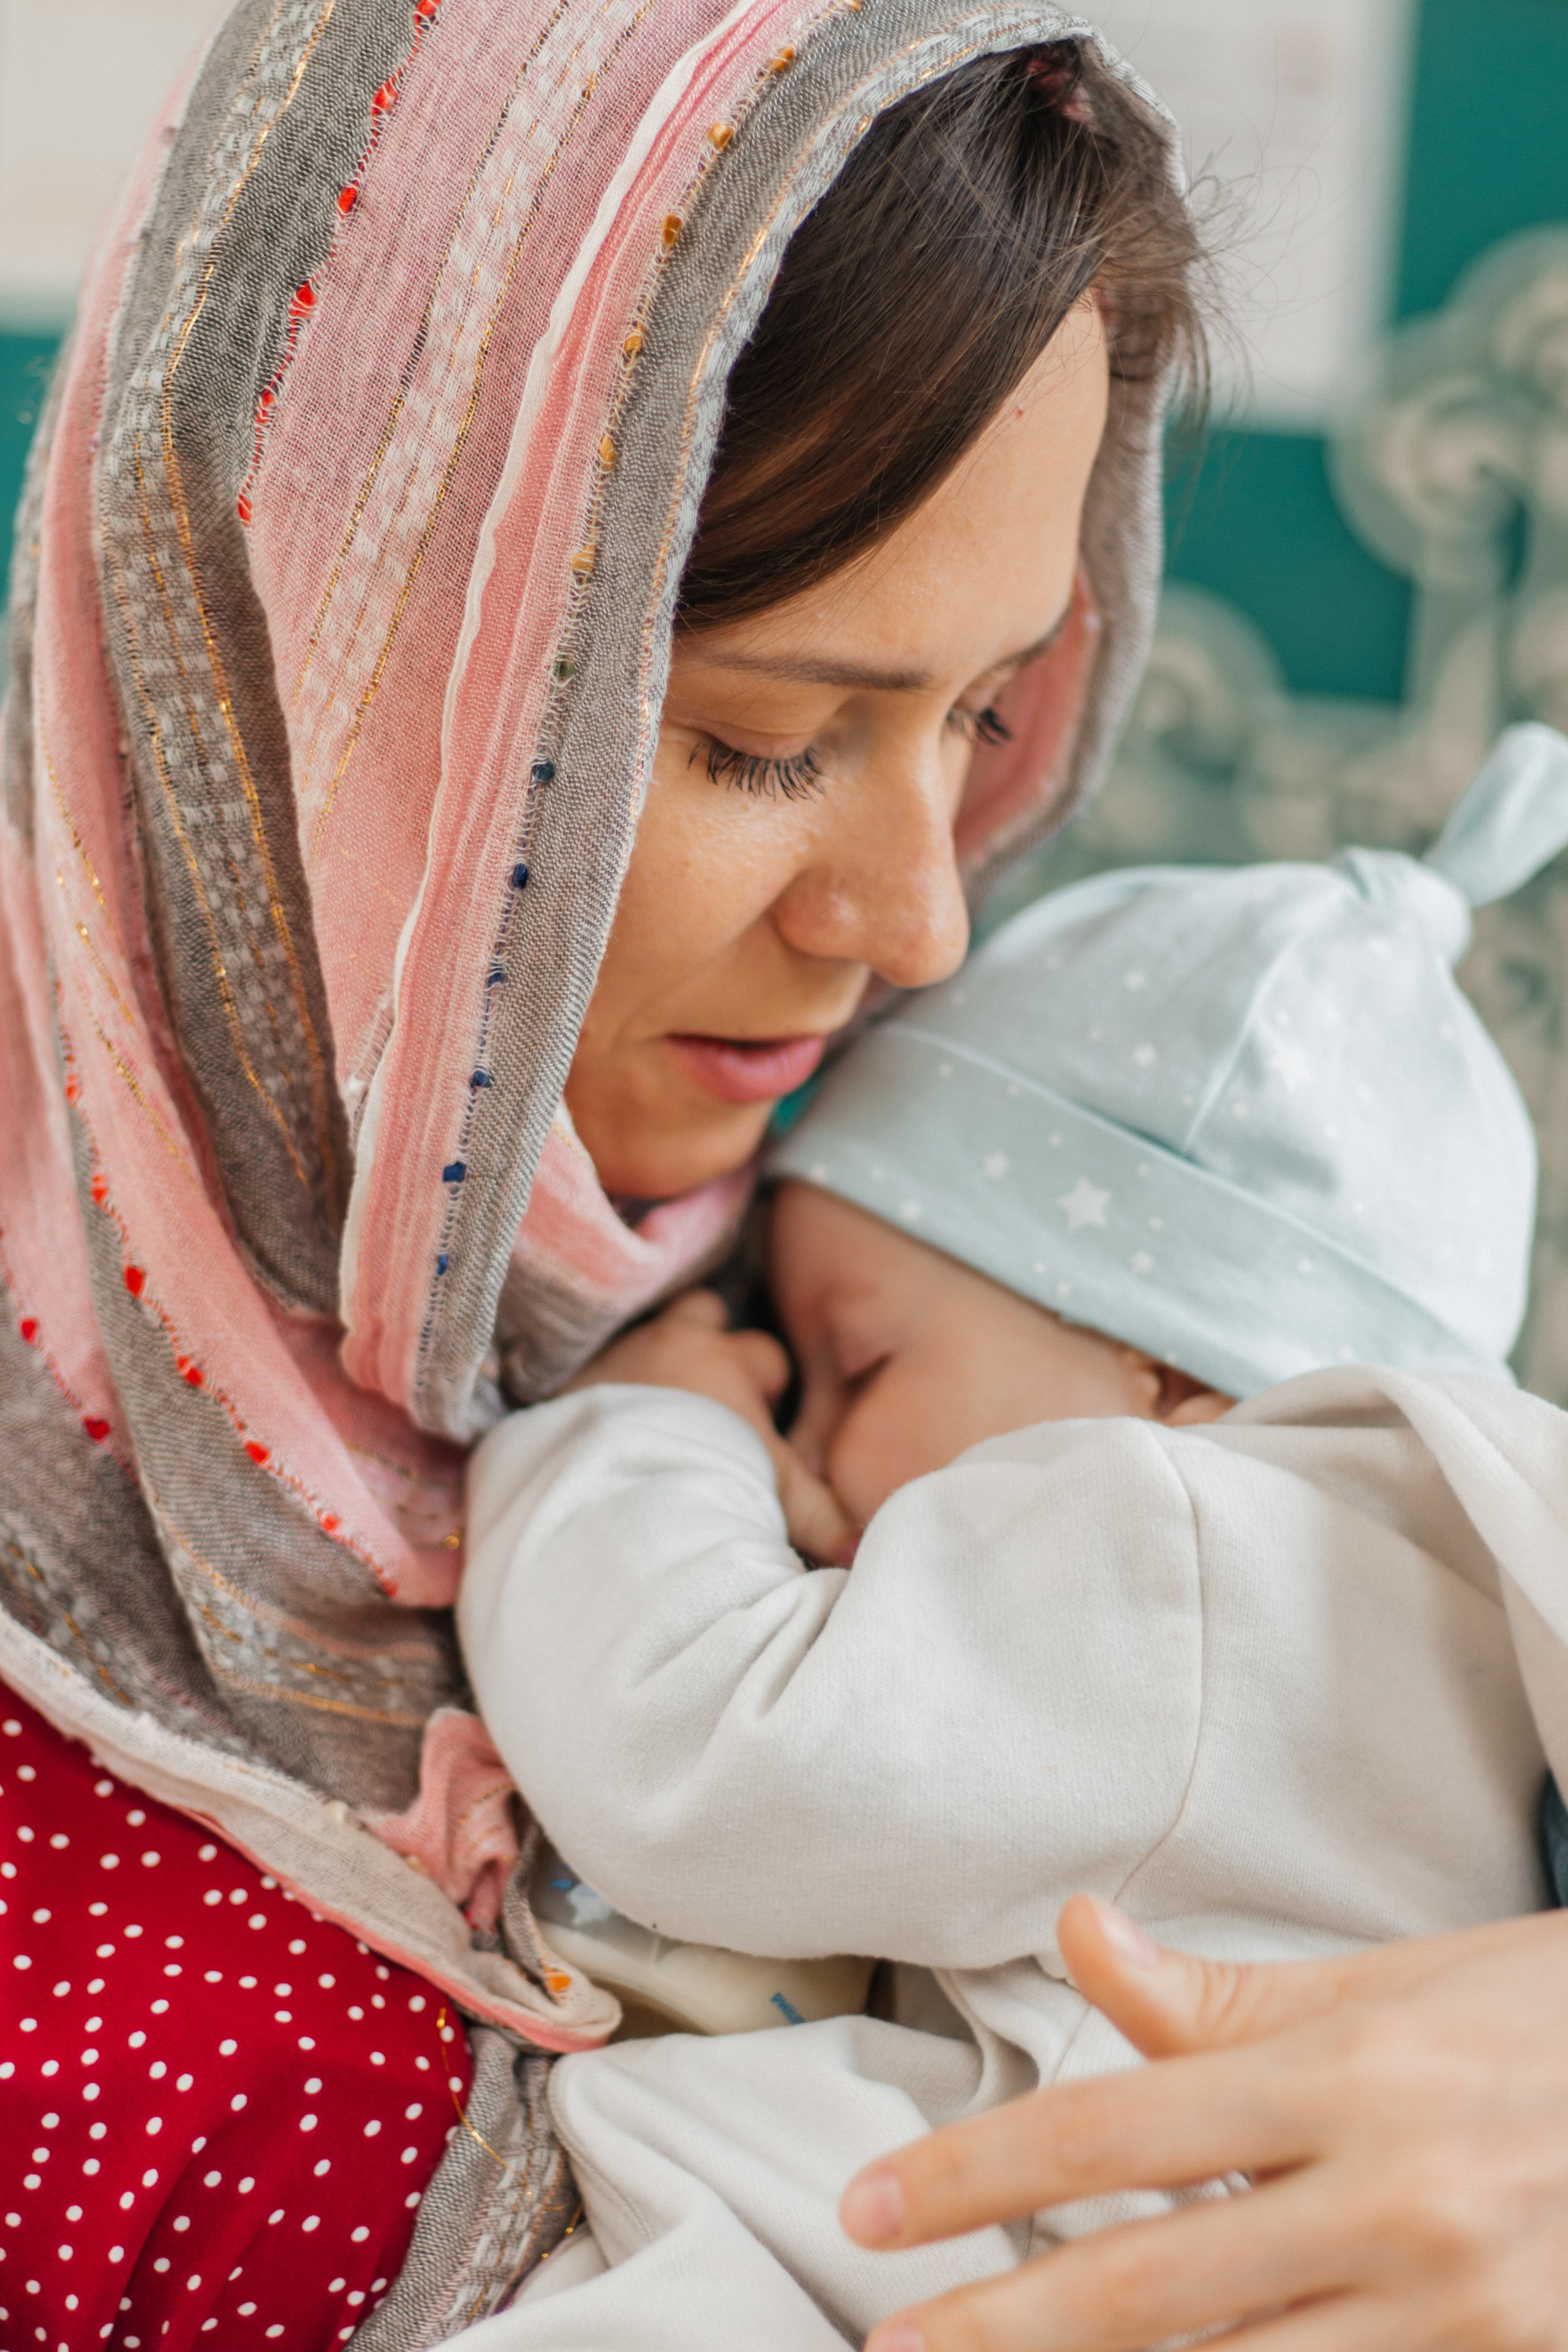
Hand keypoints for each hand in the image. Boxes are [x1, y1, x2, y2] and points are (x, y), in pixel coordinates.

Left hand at [565, 1290, 857, 1564]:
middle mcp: (673, 1343)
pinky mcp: (570, 1375)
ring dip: (651, 1359)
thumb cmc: (704, 1476)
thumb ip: (817, 1515)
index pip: (763, 1355)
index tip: (761, 1410)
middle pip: (700, 1311)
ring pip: (644, 1331)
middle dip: (705, 1336)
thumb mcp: (770, 1493)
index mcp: (727, 1363)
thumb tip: (858, 1552)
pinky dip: (598, 1389)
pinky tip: (597, 1425)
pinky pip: (590, 1366)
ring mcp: (620, 1353)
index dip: (766, 1382)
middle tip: (701, 1390)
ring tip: (648, 1407)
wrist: (611, 1476)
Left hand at [842, 1892, 1567, 2351]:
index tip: (872, 2207)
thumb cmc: (1538, 2022)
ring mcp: (1460, 2311)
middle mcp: (1396, 2200)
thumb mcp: (1388, 1989)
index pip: (1115, 2128)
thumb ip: (1220, 1993)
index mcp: (1349, 2076)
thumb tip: (1077, 1931)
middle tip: (886, 2349)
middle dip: (1003, 2330)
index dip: (979, 2174)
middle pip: (1152, 2284)